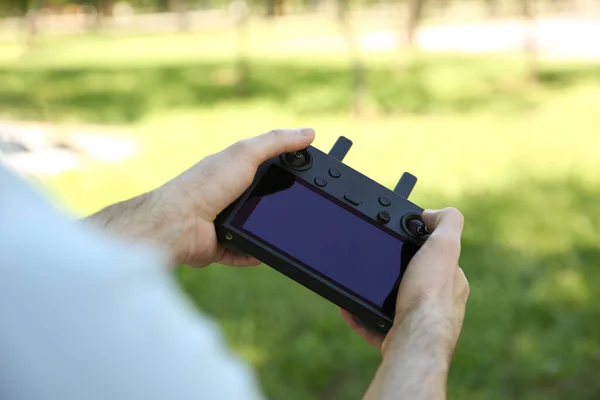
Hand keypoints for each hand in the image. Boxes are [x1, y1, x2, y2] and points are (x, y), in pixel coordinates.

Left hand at [87, 128, 315, 267]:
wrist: (178, 222)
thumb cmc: (207, 184)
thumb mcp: (246, 153)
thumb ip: (276, 142)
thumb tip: (308, 133)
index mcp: (234, 169)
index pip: (266, 164)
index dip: (287, 168)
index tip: (308, 174)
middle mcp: (229, 194)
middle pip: (263, 198)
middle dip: (280, 203)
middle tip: (302, 208)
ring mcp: (224, 220)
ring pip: (255, 226)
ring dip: (268, 230)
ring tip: (288, 233)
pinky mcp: (221, 245)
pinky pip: (243, 252)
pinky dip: (253, 254)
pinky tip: (264, 254)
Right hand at [341, 207, 468, 359]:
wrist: (415, 340)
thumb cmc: (431, 296)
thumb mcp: (445, 245)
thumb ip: (446, 222)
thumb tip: (432, 214)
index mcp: (451, 282)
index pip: (436, 257)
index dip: (418, 246)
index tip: (396, 238)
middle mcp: (438, 304)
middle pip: (412, 280)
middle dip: (392, 271)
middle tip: (371, 260)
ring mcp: (417, 323)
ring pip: (392, 303)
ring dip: (372, 292)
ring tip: (355, 281)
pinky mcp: (397, 339)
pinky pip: (373, 325)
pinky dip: (359, 315)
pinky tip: (347, 306)